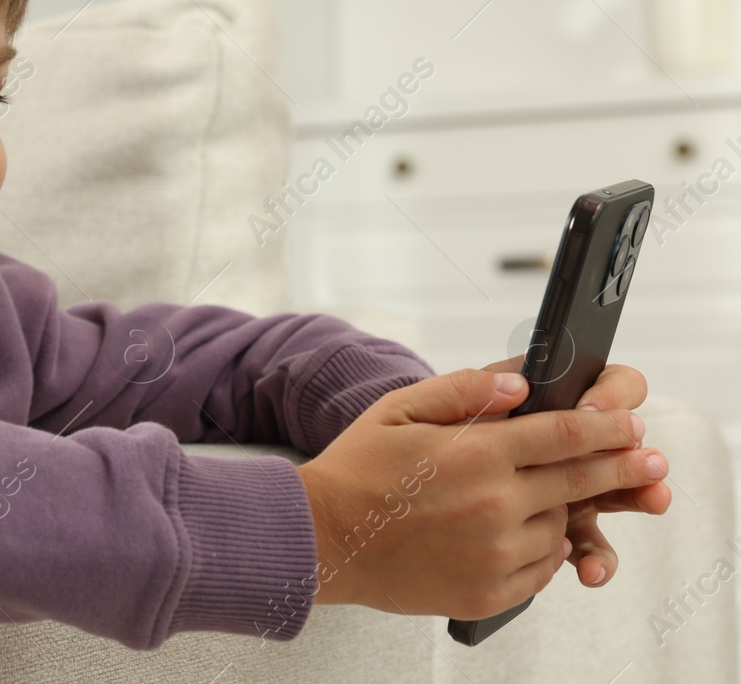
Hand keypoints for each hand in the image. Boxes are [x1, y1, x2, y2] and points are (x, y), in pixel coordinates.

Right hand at [295, 367, 663, 619]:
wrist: (323, 538)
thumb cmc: (357, 469)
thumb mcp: (400, 408)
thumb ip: (465, 389)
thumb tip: (520, 383)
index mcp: (477, 453)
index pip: (565, 435)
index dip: (608, 427)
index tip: (632, 424)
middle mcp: (494, 504)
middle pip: (579, 480)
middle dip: (621, 467)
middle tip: (651, 462)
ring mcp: (494, 553)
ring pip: (559, 526)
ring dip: (561, 509)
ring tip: (535, 498)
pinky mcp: (487, 591)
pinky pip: (540, 570)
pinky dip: (541, 551)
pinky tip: (520, 534)